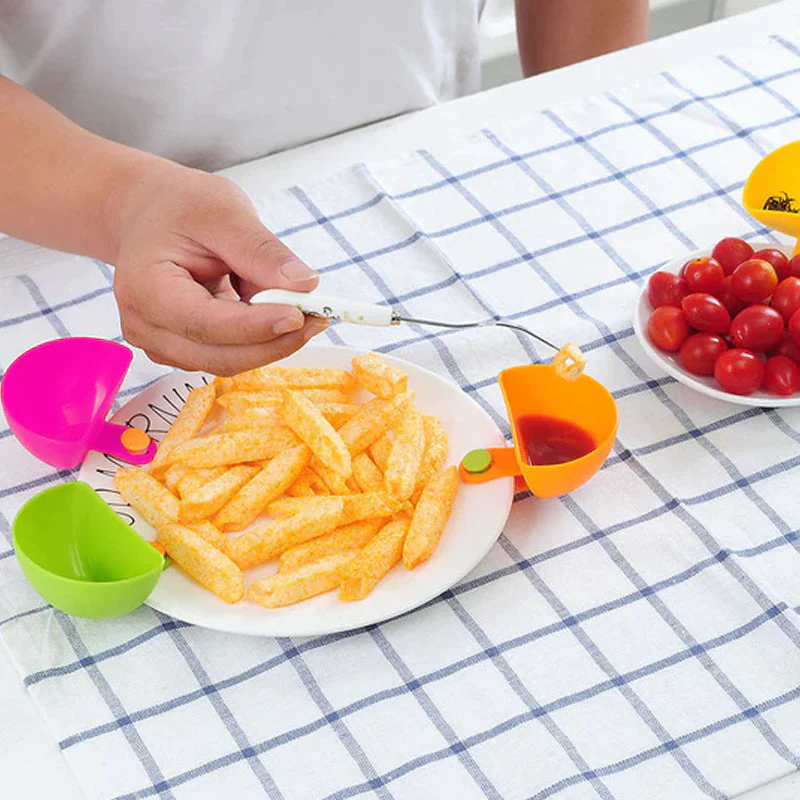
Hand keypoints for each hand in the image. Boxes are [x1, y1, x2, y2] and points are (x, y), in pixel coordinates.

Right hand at [111, 162, 327, 375]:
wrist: (149, 213)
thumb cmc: (177, 208)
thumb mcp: (224, 212)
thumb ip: (262, 251)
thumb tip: (303, 285)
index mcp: (145, 287)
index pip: (205, 323)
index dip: (256, 326)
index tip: (298, 315)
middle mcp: (146, 325)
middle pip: (219, 355)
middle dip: (274, 342)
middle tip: (317, 318)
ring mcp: (161, 343)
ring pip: (228, 361)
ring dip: (269, 341)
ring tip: (298, 306)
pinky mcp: (182, 348)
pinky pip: (228, 354)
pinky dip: (258, 339)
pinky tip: (274, 311)